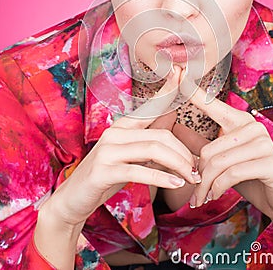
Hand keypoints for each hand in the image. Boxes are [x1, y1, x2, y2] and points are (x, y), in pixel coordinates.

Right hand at [43, 66, 196, 227]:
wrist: (74, 199)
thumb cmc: (107, 175)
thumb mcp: (131, 155)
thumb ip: (151, 139)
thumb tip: (173, 116)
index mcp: (124, 126)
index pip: (151, 106)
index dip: (168, 89)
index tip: (181, 73)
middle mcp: (115, 132)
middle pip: (161, 135)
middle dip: (184, 153)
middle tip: (198, 168)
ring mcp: (108, 150)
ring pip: (153, 150)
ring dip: (178, 165)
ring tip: (192, 177)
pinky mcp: (104, 170)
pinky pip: (139, 171)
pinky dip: (161, 178)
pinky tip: (176, 184)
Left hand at [181, 71, 272, 226]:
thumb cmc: (249, 177)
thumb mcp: (221, 160)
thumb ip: (200, 144)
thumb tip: (175, 128)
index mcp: (239, 121)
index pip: (212, 104)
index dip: (193, 91)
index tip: (178, 73)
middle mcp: (253, 127)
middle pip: (209, 149)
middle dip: (198, 176)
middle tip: (194, 191)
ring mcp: (264, 143)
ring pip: (218, 163)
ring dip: (205, 186)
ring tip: (200, 198)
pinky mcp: (271, 163)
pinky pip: (232, 174)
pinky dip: (218, 189)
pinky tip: (214, 196)